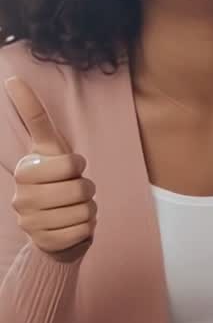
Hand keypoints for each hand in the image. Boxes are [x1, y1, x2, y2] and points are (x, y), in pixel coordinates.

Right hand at [5, 77, 95, 261]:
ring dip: (89, 209)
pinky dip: (87, 228)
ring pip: (86, 211)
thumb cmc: (54, 177)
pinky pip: (84, 232)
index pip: (73, 164)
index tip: (68, 168)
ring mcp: (31, 223)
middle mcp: (22, 197)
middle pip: (82, 188)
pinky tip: (73, 226)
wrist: (49, 223)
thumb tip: (13, 78)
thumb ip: (33, 114)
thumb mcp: (48, 145)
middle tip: (75, 192)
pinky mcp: (45, 244)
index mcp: (25, 171)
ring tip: (74, 208)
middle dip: (87, 190)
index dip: (78, 166)